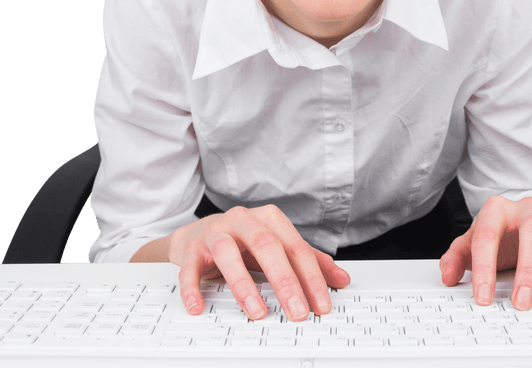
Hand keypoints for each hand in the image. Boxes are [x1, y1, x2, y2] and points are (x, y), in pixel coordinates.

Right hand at [167, 205, 350, 320]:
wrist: (198, 234)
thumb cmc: (244, 242)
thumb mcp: (277, 247)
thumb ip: (308, 261)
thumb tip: (341, 279)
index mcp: (269, 219)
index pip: (296, 247)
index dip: (311, 277)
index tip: (321, 304)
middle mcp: (243, 220)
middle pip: (267, 246)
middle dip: (285, 282)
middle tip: (298, 312)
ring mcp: (215, 232)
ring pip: (229, 254)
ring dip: (244, 286)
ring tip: (258, 312)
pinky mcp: (191, 249)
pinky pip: (190, 268)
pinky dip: (193, 289)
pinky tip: (200, 307)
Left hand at [439, 195, 531, 309]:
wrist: (520, 218)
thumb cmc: (496, 234)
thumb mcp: (470, 242)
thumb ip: (456, 257)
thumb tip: (448, 275)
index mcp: (497, 209)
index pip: (488, 235)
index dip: (484, 268)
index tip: (483, 297)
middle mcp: (528, 209)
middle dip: (528, 268)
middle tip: (521, 302)